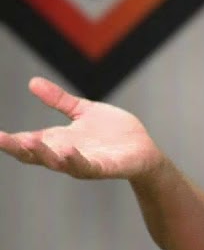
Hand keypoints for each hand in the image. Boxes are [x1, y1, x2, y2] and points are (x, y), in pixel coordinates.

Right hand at [0, 77, 165, 180]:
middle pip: (36, 154)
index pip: (26, 142)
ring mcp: (85, 162)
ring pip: (59, 162)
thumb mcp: (83, 111)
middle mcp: (66, 154)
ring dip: (44, 154)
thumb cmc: (112, 133)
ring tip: (29, 143)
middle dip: (17, 148)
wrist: (143, 150)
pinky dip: (76, 161)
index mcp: (57, 141)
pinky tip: (67, 152)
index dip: (7, 140)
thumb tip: (33, 82)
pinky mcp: (105, 167)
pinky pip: (88, 166)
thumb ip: (59, 100)